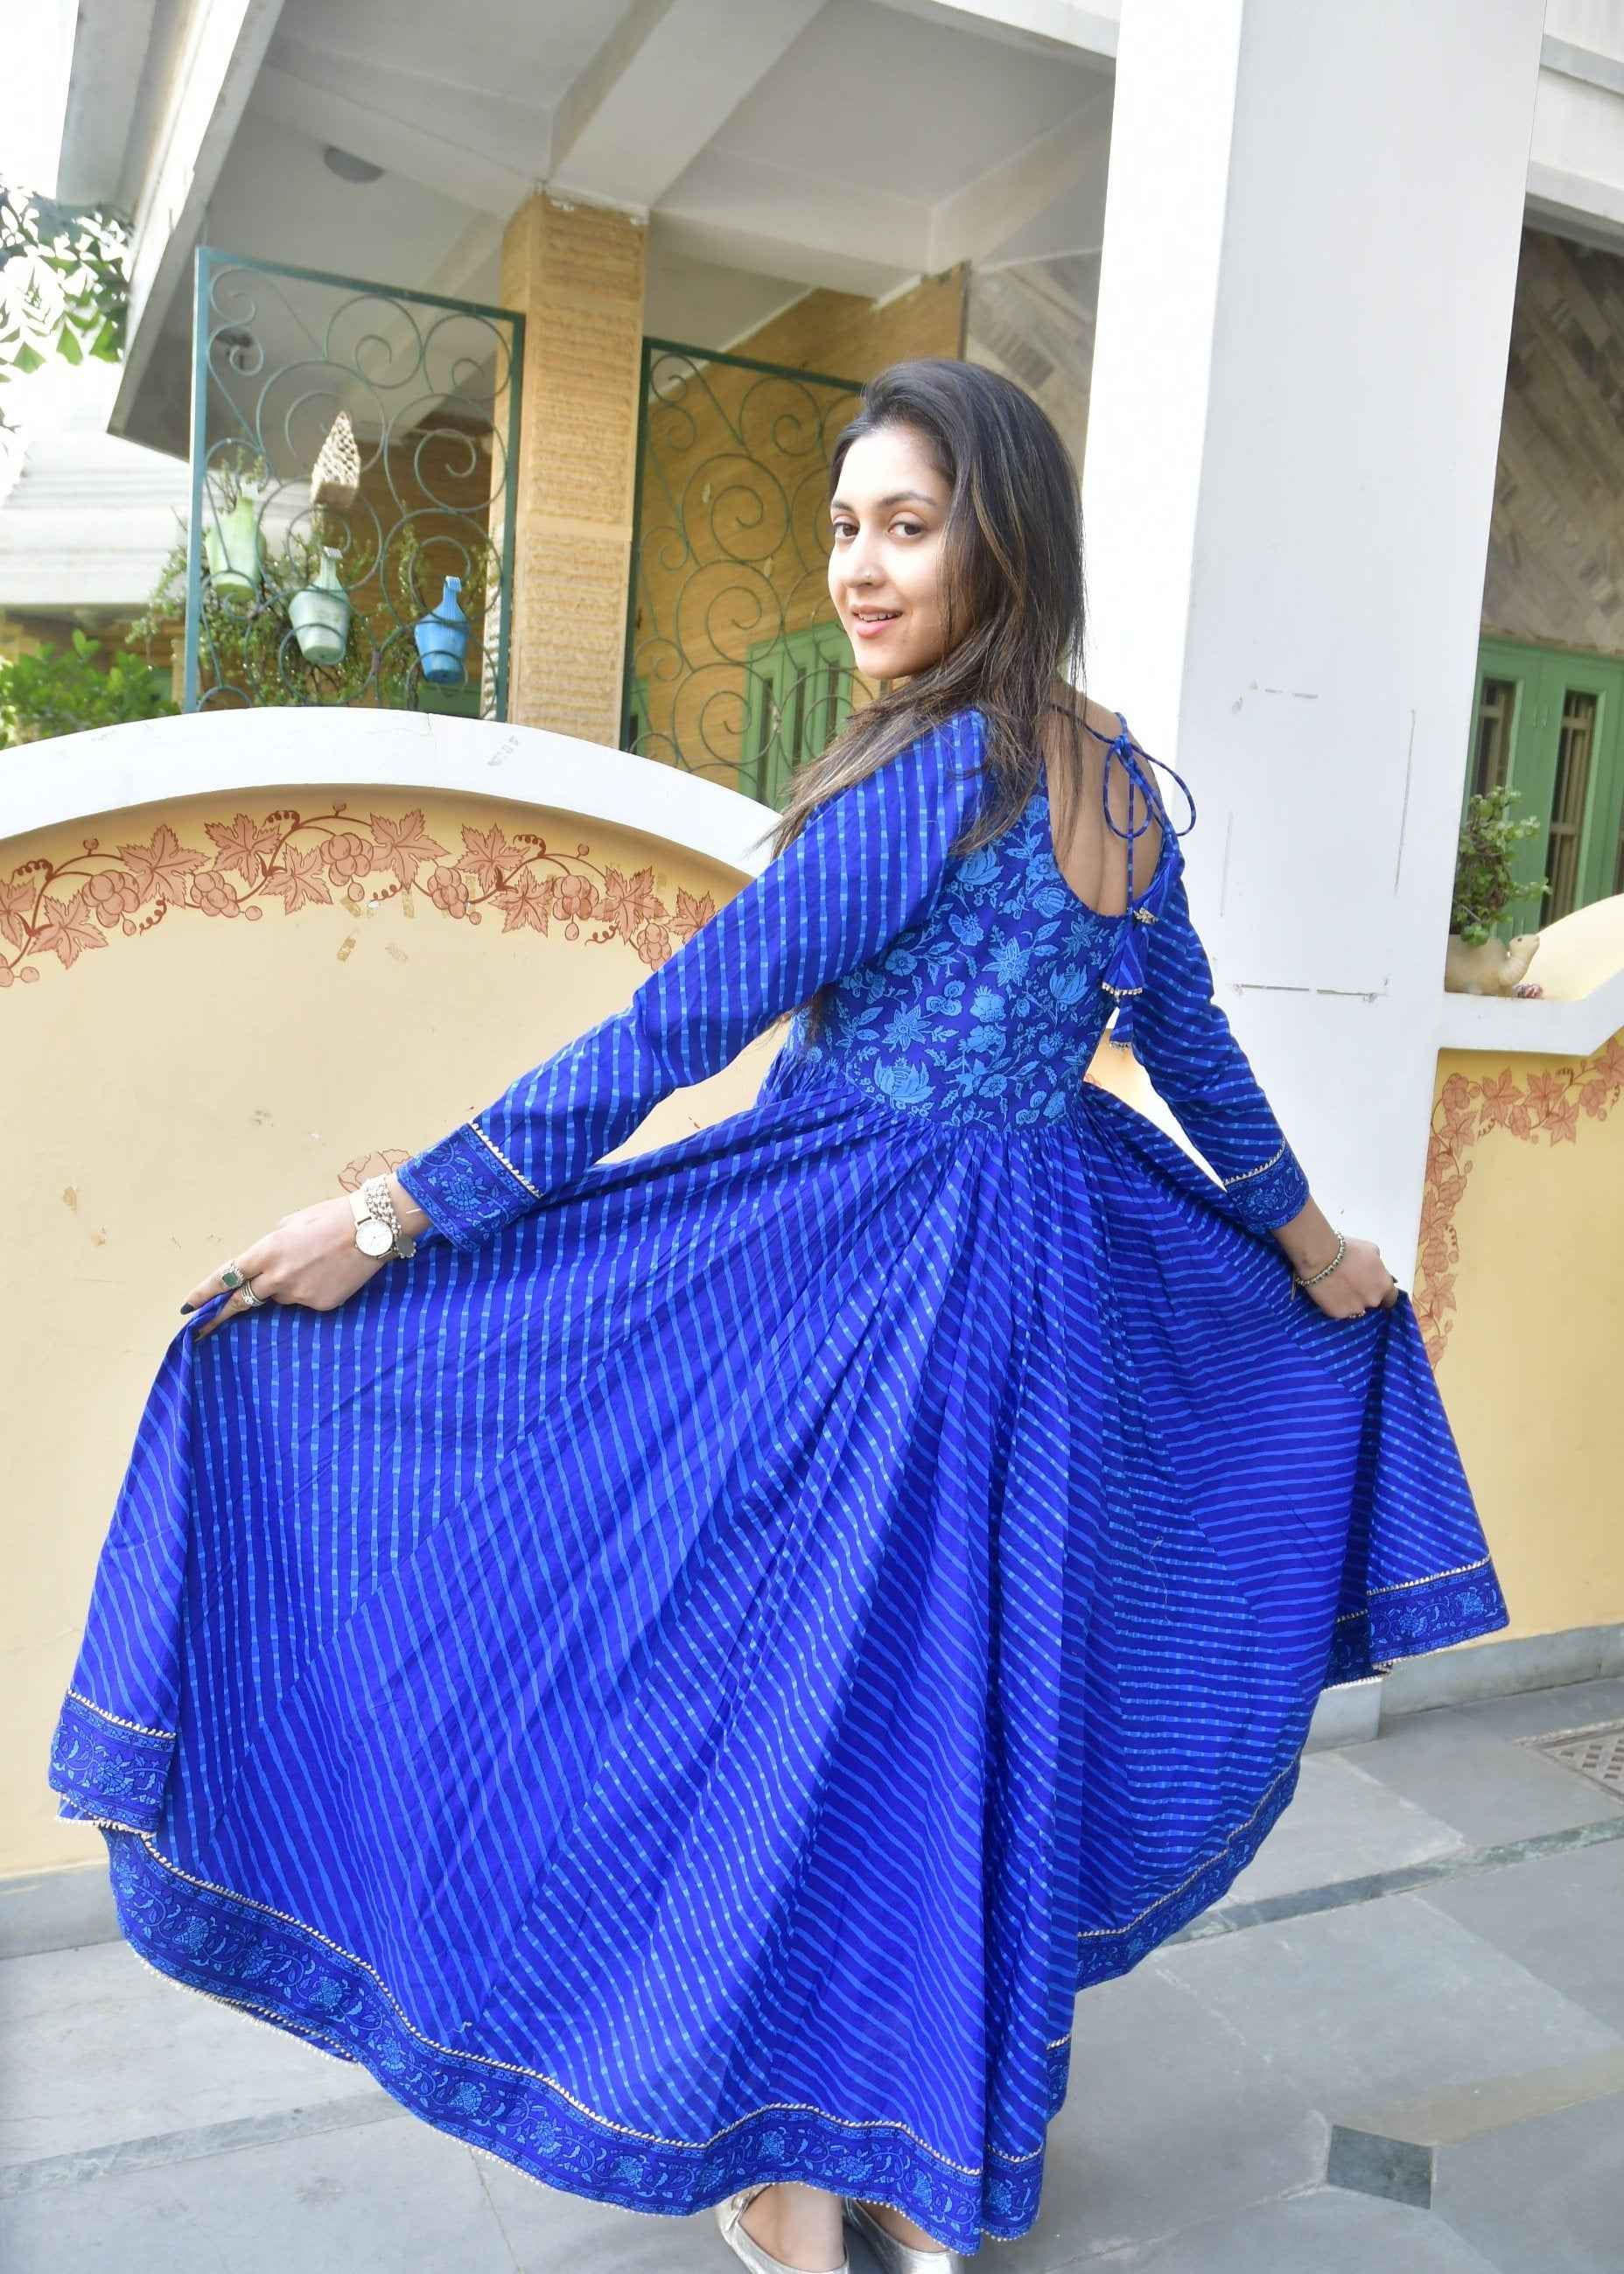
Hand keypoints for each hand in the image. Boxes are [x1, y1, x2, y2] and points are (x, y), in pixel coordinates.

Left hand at [182, 1195, 390, 1339]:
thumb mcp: (292, 1223)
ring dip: (284, 1287)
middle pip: (243, 1300)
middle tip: (204, 1327)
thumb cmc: (331, 1217)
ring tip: (312, 1265)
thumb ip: (272, 1245)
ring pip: (280, 1298)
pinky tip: (329, 1272)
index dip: (203, 1294)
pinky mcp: (320, 1305)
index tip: (187, 1307)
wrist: (373, 1229)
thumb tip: (266, 1262)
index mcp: (266, 1252)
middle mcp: (277, 1277)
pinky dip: (310, 1289)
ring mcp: (299, 1294)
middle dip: (222, 1313)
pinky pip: (305, 1301)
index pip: (225, 1277)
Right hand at [1298, 1233, 1401, 1319]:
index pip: (1391, 1298)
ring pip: (1355, 1308)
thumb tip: (1374, 1272)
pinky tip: (1328, 1293)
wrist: (1320, 1256)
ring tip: (1337, 1288)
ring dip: (1350, 1301)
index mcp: (1384, 1285)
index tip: (1372, 1288)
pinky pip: (1340, 1311)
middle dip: (1365, 1295)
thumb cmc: (1347, 1249)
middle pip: (1372, 1303)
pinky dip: (1336, 1304)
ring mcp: (1356, 1309)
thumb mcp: (1371, 1250)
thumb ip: (1377, 1266)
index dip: (1382, 1293)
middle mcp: (1373, 1300)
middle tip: (1352, 1284)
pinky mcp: (1338, 1314)